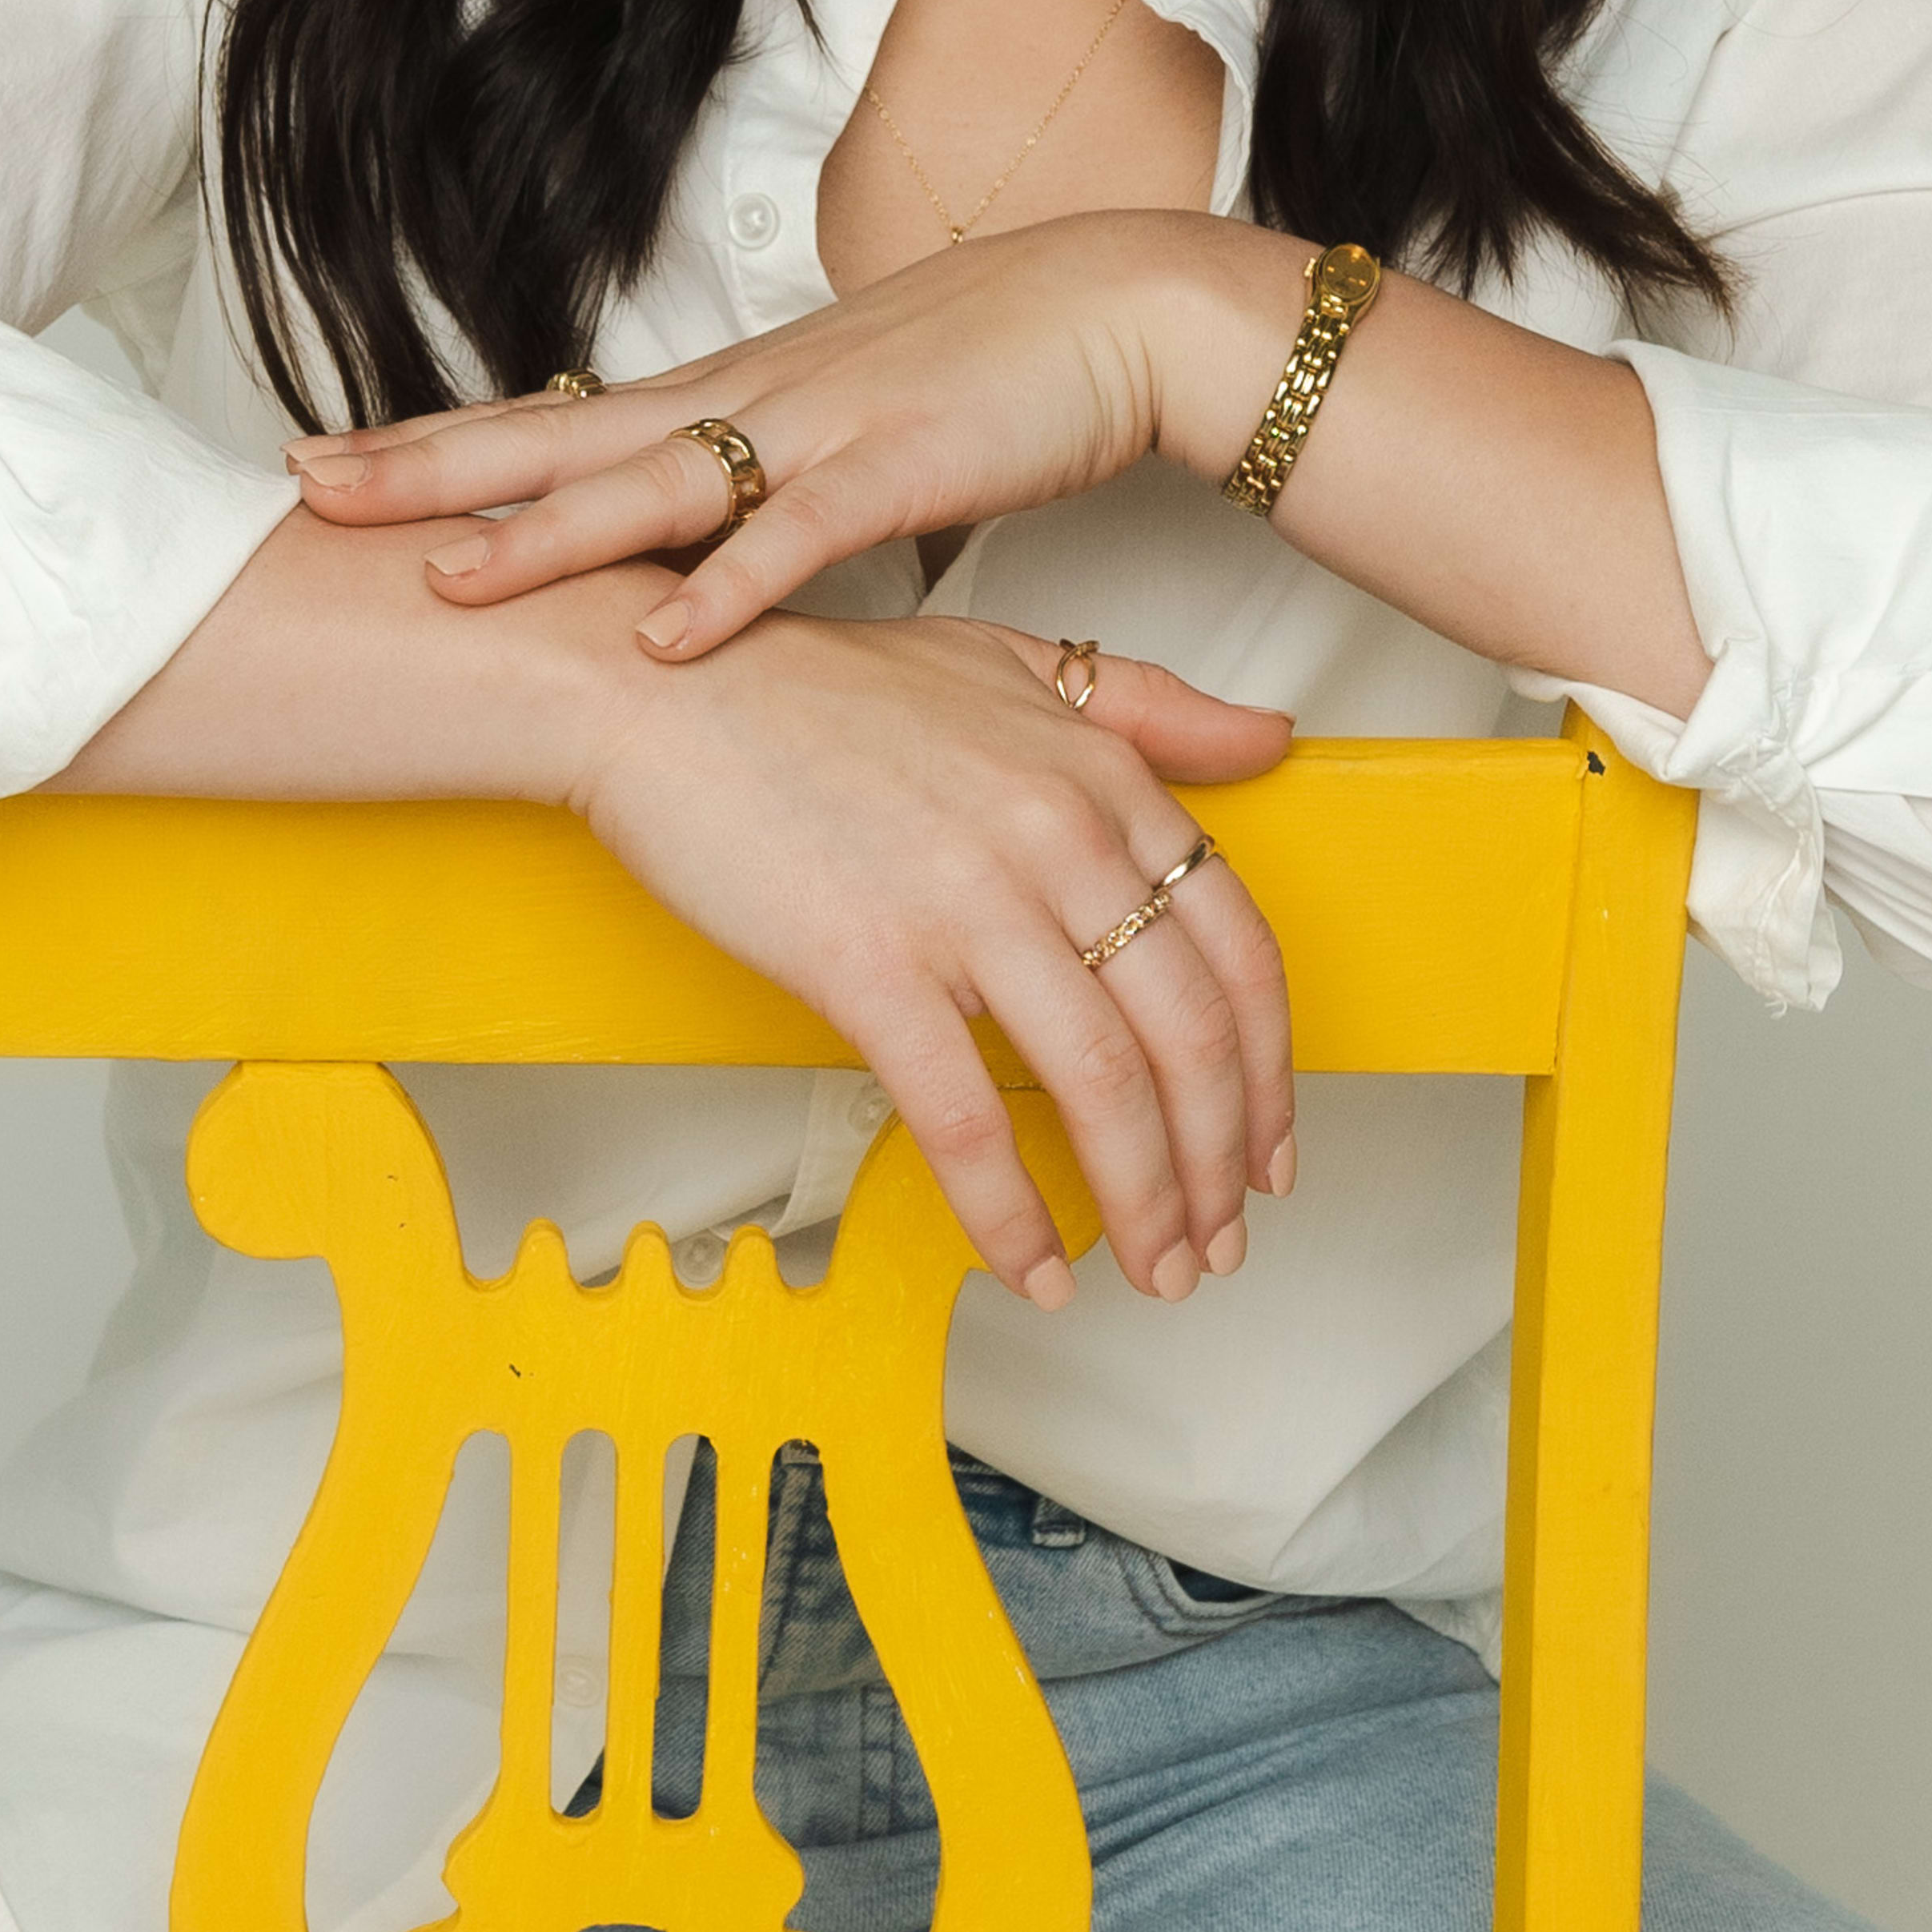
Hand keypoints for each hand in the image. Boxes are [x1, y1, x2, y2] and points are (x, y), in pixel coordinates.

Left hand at [286, 216, 1302, 656]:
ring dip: (544, 534)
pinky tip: (663, 638)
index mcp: (733, 393)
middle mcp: (749, 400)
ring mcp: (819, 429)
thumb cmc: (996, 368)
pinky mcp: (900, 469)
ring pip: (653, 485)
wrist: (1126, 308)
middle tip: (303, 488)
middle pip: (558, 437)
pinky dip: (731, 592)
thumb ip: (767, 487)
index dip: (437, 442)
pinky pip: (799, 540)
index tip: (328, 459)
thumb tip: (701, 556)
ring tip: (439, 577)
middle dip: (427, 470)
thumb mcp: (847, 427)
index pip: (553, 417)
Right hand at [573, 610, 1294, 1306]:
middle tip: (1221, 1240)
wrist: (659, 690)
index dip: (1271, 1069)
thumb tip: (1270, 738)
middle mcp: (1055, 836)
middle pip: (1189, 1036)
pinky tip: (1029, 1266)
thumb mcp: (1012, 663)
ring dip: (1146, 1204)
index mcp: (1099, 775)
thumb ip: (1151, 707)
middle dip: (1222, 1164)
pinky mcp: (867, 963)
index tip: (1270, 1144)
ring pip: (1102, 1086)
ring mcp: (964, 902)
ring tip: (1155, 1268)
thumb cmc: (817, 689)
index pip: (1237, 947)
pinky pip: (964, 1116)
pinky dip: (1009, 1212)